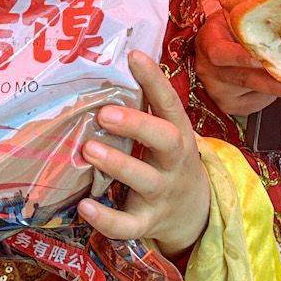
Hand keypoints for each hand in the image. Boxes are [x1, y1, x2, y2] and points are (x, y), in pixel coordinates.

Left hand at [78, 51, 211, 259]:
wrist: (195, 213)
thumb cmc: (169, 161)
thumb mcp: (168, 133)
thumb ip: (147, 108)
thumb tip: (113, 63)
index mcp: (179, 134)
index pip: (170, 103)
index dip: (154, 80)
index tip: (134, 56)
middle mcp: (174, 162)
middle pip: (166, 141)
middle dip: (137, 125)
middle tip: (105, 113)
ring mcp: (162, 193)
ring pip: (144, 180)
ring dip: (118, 164)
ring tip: (89, 148)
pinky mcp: (148, 222)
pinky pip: (129, 225)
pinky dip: (107, 219)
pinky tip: (84, 206)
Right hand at [193, 8, 280, 117]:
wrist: (214, 44)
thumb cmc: (229, 27)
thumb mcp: (235, 15)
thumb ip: (253, 19)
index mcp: (208, 42)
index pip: (220, 53)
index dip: (241, 58)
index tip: (263, 59)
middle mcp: (208, 70)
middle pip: (243, 78)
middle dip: (273, 81)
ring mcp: (217, 90)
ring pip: (254, 91)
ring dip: (278, 86)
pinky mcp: (228, 105)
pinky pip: (256, 103)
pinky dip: (271, 95)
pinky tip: (276, 84)